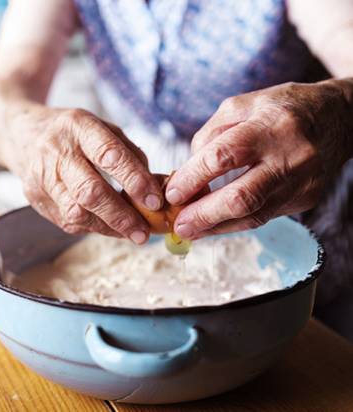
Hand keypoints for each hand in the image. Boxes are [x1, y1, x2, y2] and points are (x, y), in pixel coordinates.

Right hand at [3, 105, 162, 243]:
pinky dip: (93, 227)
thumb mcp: (102, 128)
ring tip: (132, 233)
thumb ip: (130, 155)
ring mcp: (41, 177)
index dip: (134, 180)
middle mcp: (56, 151)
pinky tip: (110, 227)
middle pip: (90, 191)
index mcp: (78, 126)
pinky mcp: (35, 198)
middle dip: (121, 215)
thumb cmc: (73, 133)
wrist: (23, 134)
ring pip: (77, 212)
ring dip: (108, 227)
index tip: (155, 200)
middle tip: (143, 231)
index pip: (109, 155)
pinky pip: (68, 221)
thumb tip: (155, 188)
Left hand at [166, 79, 352, 238]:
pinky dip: (234, 223)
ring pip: (254, 216)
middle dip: (204, 214)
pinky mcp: (305, 199)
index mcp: (270, 126)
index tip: (172, 192)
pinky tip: (213, 225)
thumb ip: (209, 136)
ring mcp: (301, 182)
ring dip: (216, 227)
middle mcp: (290, 157)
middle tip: (179, 224)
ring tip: (189, 231)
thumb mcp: (241, 106)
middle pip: (242, 196)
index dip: (193, 177)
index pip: (224, 156)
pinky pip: (263, 217)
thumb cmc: (279, 109)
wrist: (337, 118)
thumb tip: (185, 174)